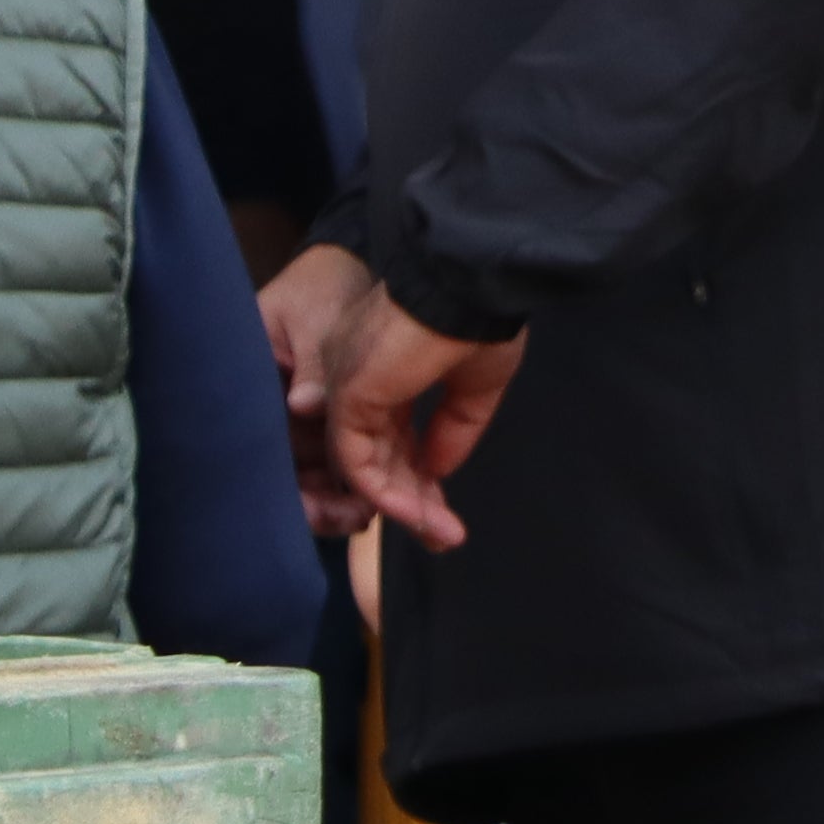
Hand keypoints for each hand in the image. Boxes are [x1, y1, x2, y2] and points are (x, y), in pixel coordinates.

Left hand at [257, 243, 523, 552]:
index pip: (394, 437)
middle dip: (411, 502)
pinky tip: (417, 515)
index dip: (421, 477)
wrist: (467, 286)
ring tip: (439, 535)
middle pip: (377, 457)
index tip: (447, 511)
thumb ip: (456, 426)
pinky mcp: (345, 401)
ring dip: (403, 507)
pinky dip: (387, 495)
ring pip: (364, 467)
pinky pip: (359, 464)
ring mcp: (346, 391)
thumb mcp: (478, 380)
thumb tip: (439, 471)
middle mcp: (356, 382)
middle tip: (442, 536)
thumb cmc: (477, 318)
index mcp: (385, 370)